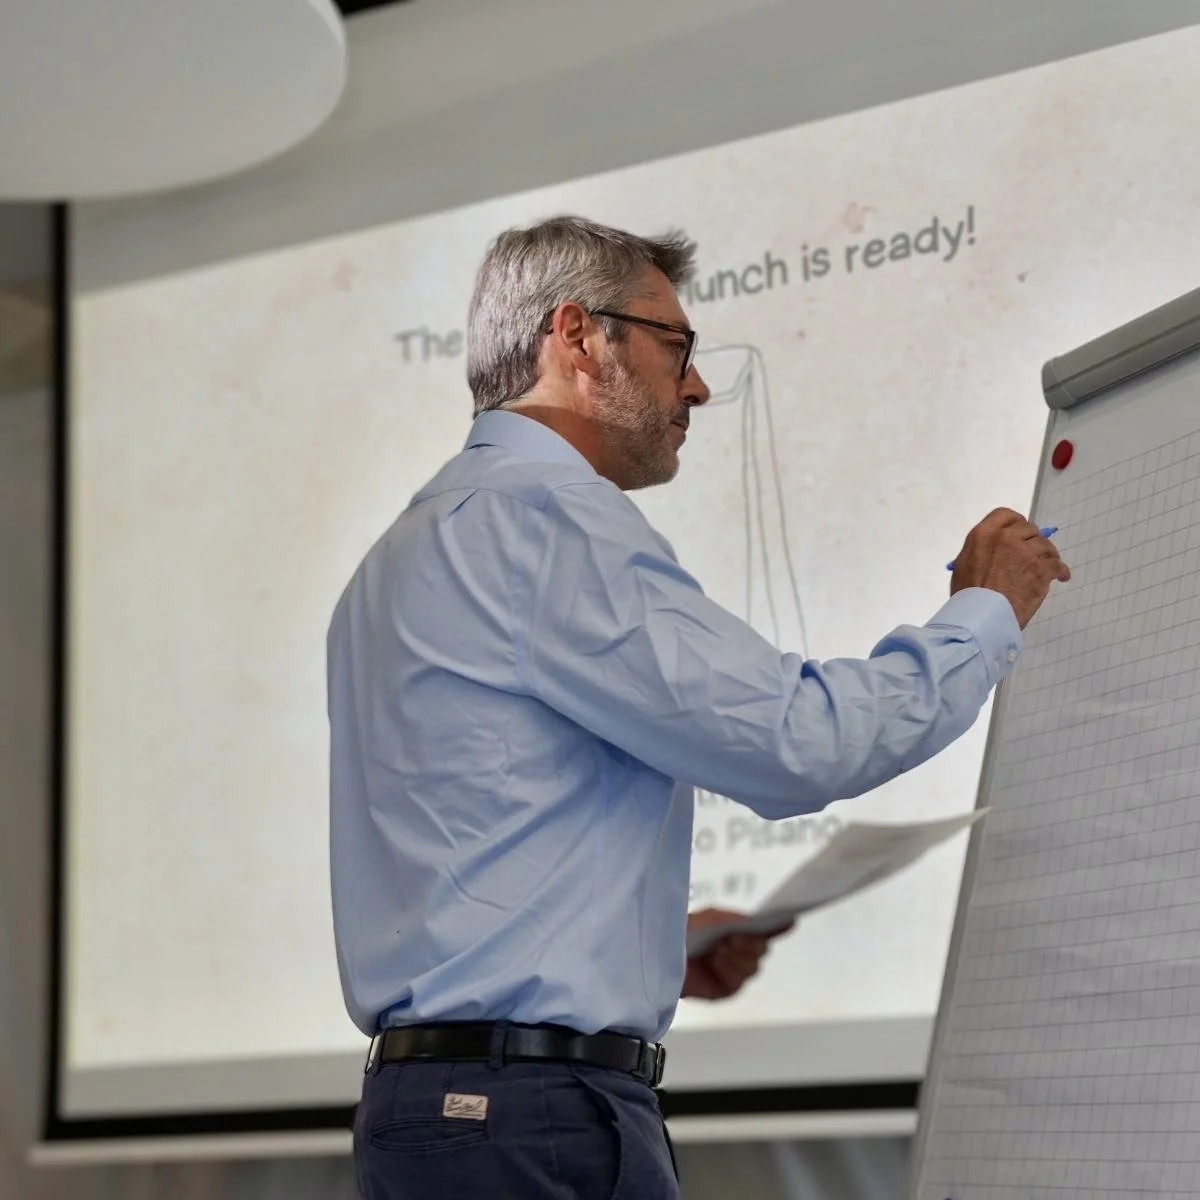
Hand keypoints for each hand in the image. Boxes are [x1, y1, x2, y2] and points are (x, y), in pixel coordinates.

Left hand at [681, 908, 794, 1000]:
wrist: (659, 953)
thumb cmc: (684, 932)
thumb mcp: (709, 918)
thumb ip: (734, 919)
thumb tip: (756, 921)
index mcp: (739, 931)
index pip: (767, 930)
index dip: (780, 926)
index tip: (791, 920)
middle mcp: (740, 952)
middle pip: (762, 949)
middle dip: (750, 943)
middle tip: (731, 938)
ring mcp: (734, 971)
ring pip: (753, 966)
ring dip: (737, 956)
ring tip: (718, 949)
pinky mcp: (725, 989)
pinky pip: (739, 981)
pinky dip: (729, 970)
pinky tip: (716, 962)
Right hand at [949, 507, 1069, 627]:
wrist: (981, 616)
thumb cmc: (967, 595)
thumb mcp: (964, 564)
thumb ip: (981, 550)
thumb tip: (994, 552)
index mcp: (983, 534)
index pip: (1005, 515)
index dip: (1015, 523)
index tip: (1019, 533)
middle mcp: (1006, 537)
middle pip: (1029, 529)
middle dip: (1032, 540)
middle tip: (1032, 554)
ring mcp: (1026, 552)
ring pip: (1045, 546)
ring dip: (1048, 555)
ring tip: (1048, 566)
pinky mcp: (1041, 569)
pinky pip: (1056, 564)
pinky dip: (1060, 571)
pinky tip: (1060, 576)